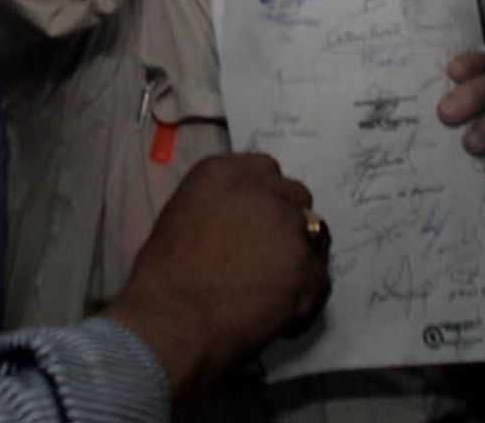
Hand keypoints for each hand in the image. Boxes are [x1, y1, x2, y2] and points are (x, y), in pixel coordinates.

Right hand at [104, 154, 329, 398]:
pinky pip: (321, 279)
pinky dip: (306, 299)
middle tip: (270, 251)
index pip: (265, 168)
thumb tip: (238, 220)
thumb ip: (219, 205)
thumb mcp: (182, 215)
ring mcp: (291, 228)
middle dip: (287, 220)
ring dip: (300, 255)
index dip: (265, 196)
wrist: (174, 316)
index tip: (258, 218)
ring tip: (278, 286)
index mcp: (225, 172)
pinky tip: (281, 316)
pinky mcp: (308, 269)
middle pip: (295, 195)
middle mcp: (264, 190)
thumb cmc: (163, 272)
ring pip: (315, 234)